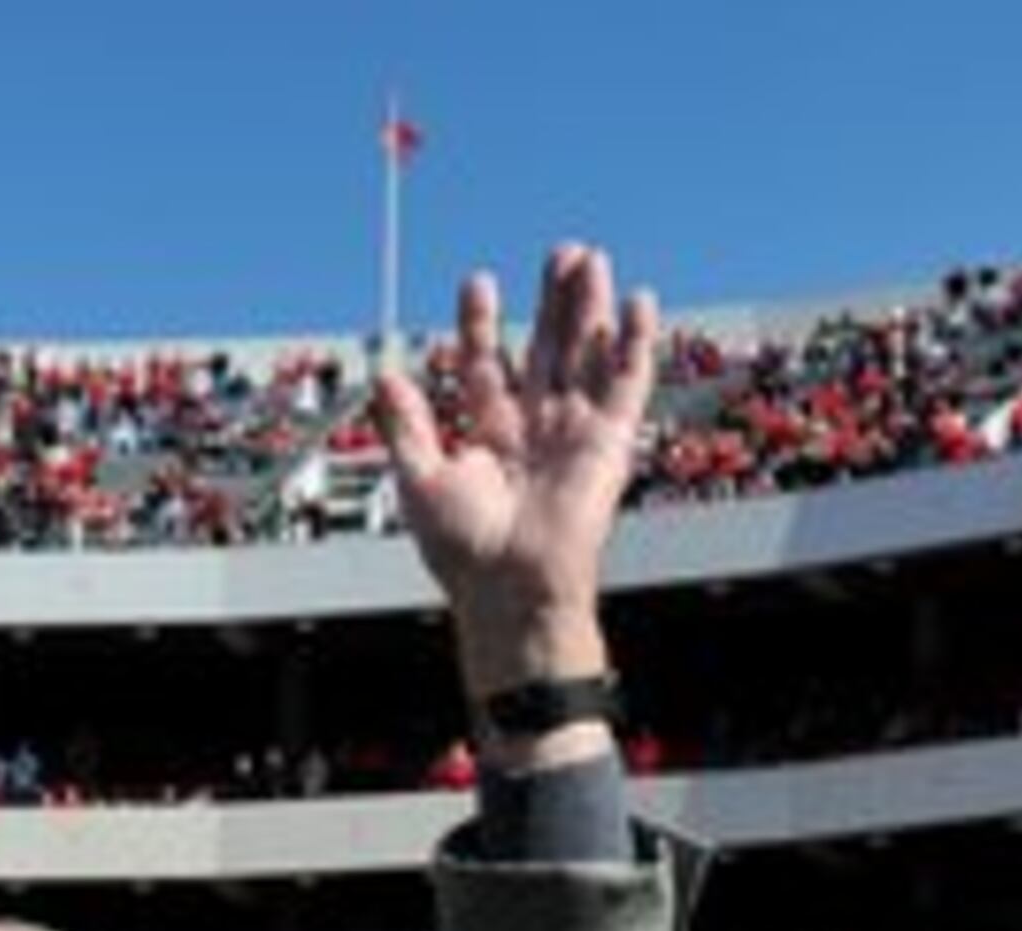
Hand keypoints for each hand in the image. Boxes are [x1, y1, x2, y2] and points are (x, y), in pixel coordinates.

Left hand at [374, 241, 658, 696]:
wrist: (509, 586)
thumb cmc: (463, 550)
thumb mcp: (420, 479)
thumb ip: (405, 425)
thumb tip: (383, 377)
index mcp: (488, 436)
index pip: (486, 364)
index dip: (481, 323)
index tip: (478, 281)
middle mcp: (534, 428)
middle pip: (546, 348)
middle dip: (552, 301)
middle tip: (558, 252)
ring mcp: (574, 431)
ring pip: (586, 353)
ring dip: (590, 307)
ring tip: (590, 257)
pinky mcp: (610, 440)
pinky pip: (628, 382)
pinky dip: (635, 341)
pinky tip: (638, 300)